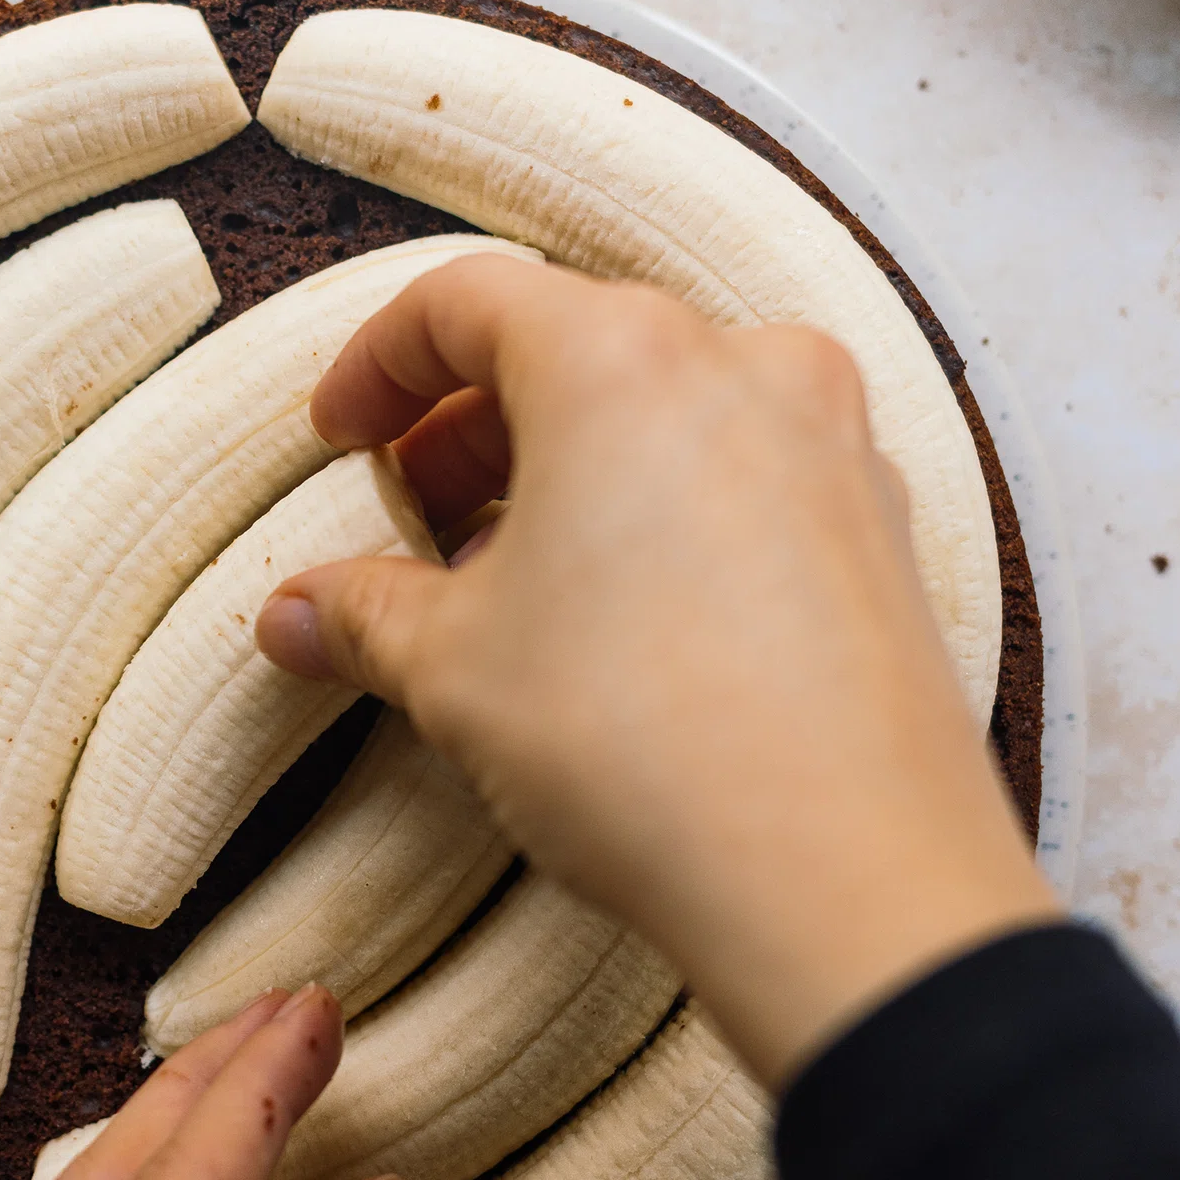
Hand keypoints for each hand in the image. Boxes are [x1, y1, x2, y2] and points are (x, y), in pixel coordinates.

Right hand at [253, 255, 1052, 1083]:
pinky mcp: (883, 534)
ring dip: (569, 475)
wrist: (842, 878)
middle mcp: (745, 369)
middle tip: (412, 519)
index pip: (466, 301)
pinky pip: (745, 480)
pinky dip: (661, 515)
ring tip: (507, 585)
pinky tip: (616, 624)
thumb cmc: (641, 740)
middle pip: (575, 346)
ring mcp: (833, 447)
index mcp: (620, 360)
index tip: (338, 437)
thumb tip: (297, 613)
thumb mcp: (452, 668)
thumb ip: (363, 614)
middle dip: (471, 428)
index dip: (376, 363)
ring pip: (668, 413)